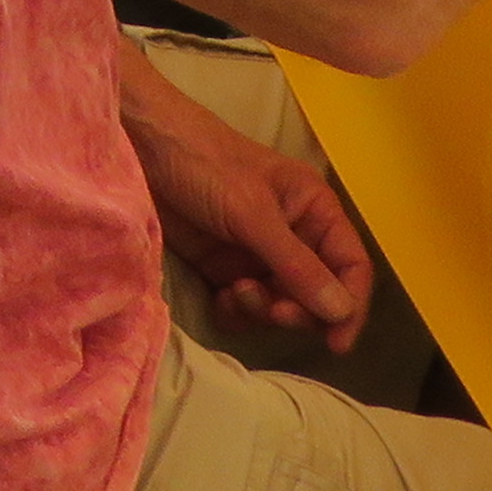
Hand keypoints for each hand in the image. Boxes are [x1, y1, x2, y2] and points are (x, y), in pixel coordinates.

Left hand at [122, 73, 372, 351]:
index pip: (350, 266)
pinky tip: (220, 297)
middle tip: (272, 310)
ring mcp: (257, 253)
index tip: (335, 342)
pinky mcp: (223, 266)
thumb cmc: (204, 164)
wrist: (141, 148)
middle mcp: (293, 235)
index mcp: (314, 210)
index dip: (350, 305)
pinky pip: (244, 306)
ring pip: (280, 304)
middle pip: (317, 294)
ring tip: (235, 291)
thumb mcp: (253, 213)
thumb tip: (342, 311)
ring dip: (262, 310)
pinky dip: (236, 311)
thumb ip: (296, 265)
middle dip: (297, 310)